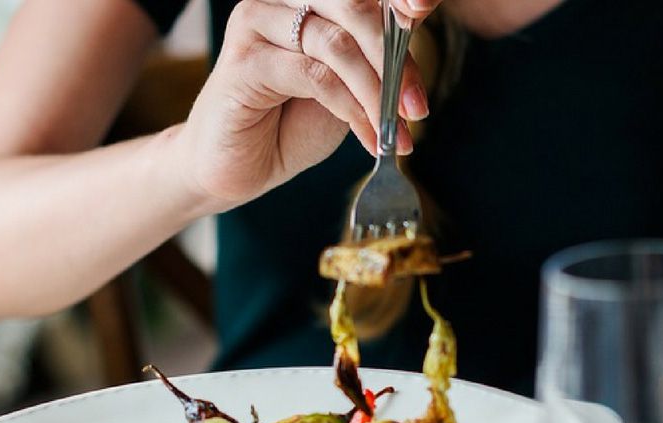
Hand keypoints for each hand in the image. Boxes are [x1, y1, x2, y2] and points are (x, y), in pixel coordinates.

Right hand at [174, 0, 442, 209]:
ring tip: (397, 131)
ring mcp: (257, 23)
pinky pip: (316, 77)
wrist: (238, 167)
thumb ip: (374, 57)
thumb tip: (414, 31)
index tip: (423, 8)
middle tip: (418, 107)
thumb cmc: (291, 122)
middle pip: (354, 6)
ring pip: (338, 44)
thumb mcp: (348, 86)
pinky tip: (370, 138)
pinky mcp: (244, 60)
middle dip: (394, 59)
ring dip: (377, 93)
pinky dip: (351, 110)